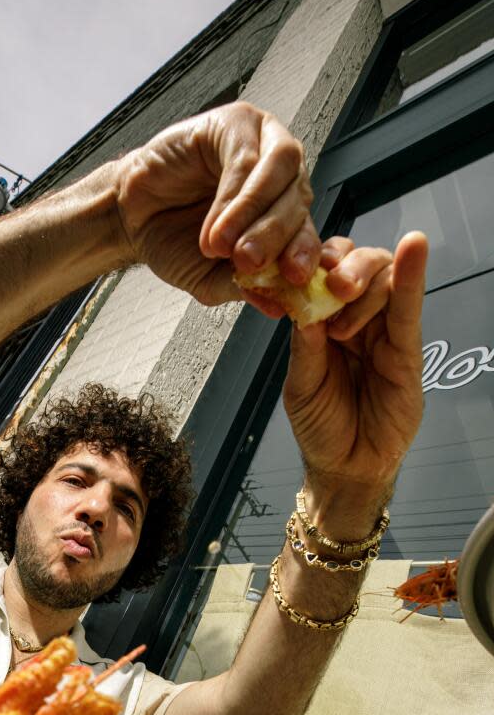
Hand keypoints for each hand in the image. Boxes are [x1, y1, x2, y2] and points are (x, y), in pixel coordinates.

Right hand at [114, 103, 319, 304]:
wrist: (130, 217)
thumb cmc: (174, 241)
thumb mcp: (212, 278)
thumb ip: (245, 287)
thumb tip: (277, 305)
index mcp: (284, 208)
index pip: (308, 228)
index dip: (304, 252)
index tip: (293, 278)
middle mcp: (281, 172)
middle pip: (298, 197)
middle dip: (275, 235)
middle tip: (248, 263)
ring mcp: (261, 140)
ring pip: (280, 170)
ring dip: (254, 213)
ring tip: (224, 246)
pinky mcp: (234, 122)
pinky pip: (245, 158)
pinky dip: (231, 197)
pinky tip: (213, 226)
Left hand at [282, 232, 428, 518]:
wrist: (346, 466)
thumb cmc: (322, 426)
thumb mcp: (302, 385)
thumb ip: (305, 346)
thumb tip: (305, 302)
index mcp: (325, 322)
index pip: (325, 272)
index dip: (317, 262)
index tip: (300, 269)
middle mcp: (357, 320)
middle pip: (359, 265)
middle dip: (346, 267)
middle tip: (332, 288)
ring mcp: (384, 333)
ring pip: (384, 280)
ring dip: (364, 284)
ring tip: (343, 329)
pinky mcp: (407, 350)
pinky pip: (410, 307)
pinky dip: (411, 276)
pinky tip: (414, 247)